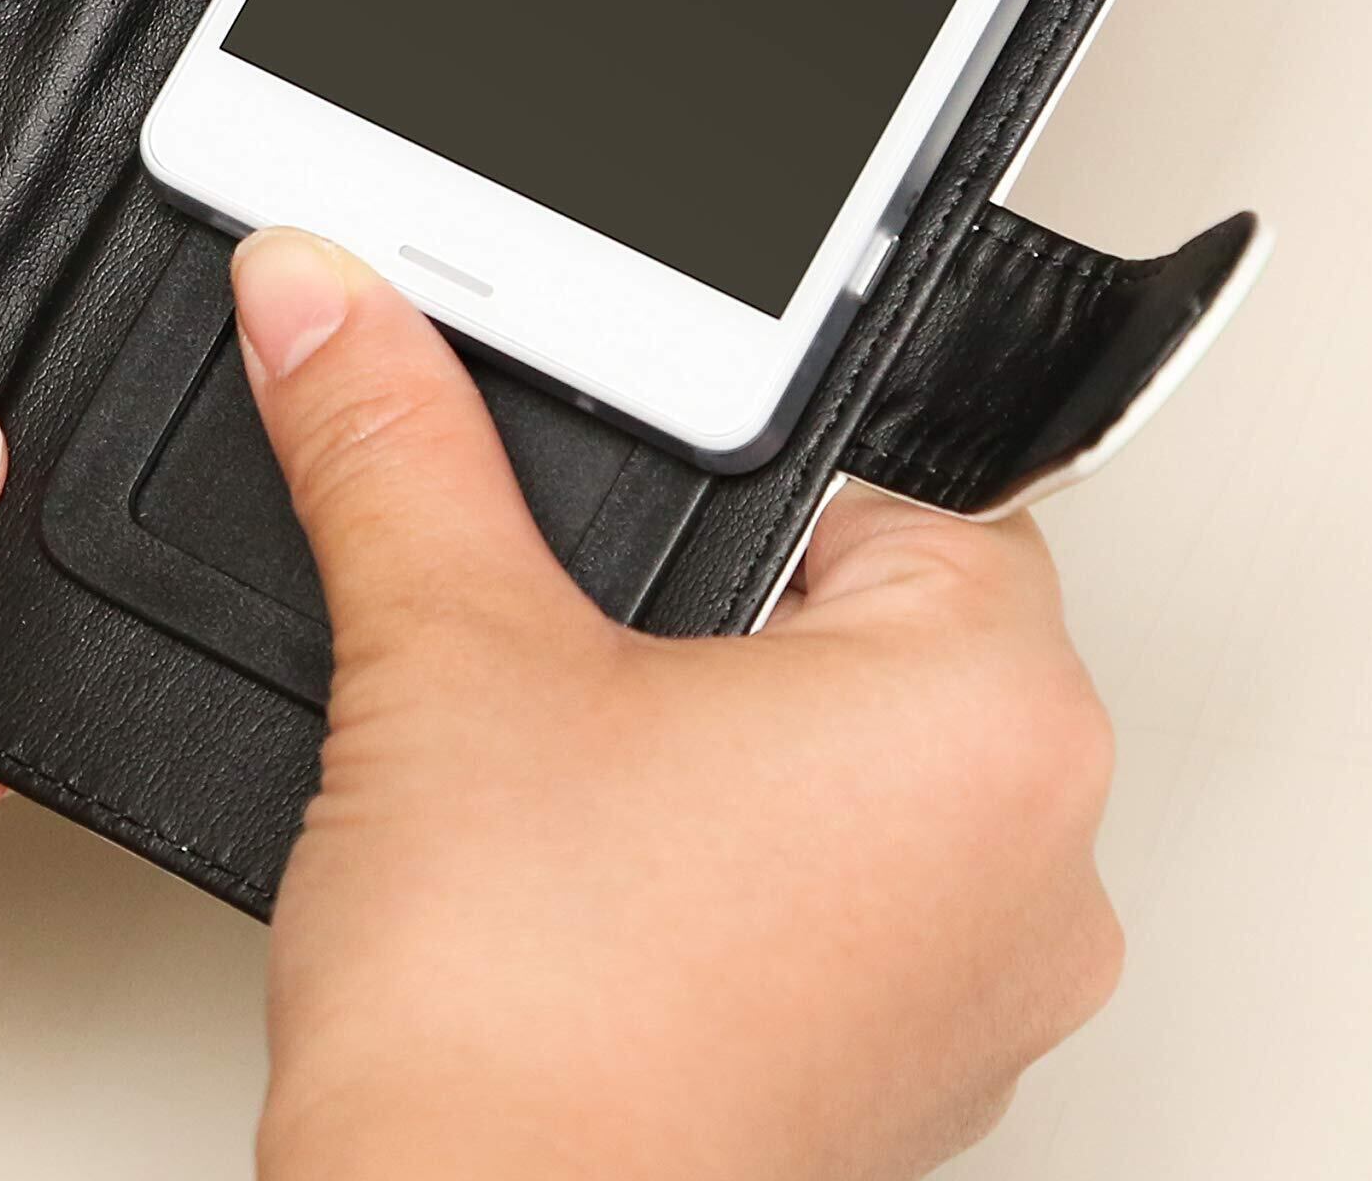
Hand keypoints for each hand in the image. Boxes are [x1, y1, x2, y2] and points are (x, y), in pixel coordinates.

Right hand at [234, 229, 1121, 1180]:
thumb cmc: (524, 1033)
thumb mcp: (444, 652)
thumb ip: (390, 437)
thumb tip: (332, 294)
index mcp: (998, 716)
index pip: (893, 477)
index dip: (731, 458)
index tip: (633, 478)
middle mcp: (1038, 862)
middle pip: (868, 618)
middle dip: (713, 603)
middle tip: (578, 629)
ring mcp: (977, 992)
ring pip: (851, 764)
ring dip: (719, 736)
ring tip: (578, 756)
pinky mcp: (896, 1077)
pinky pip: (837, 894)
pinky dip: (729, 860)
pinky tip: (599, 871)